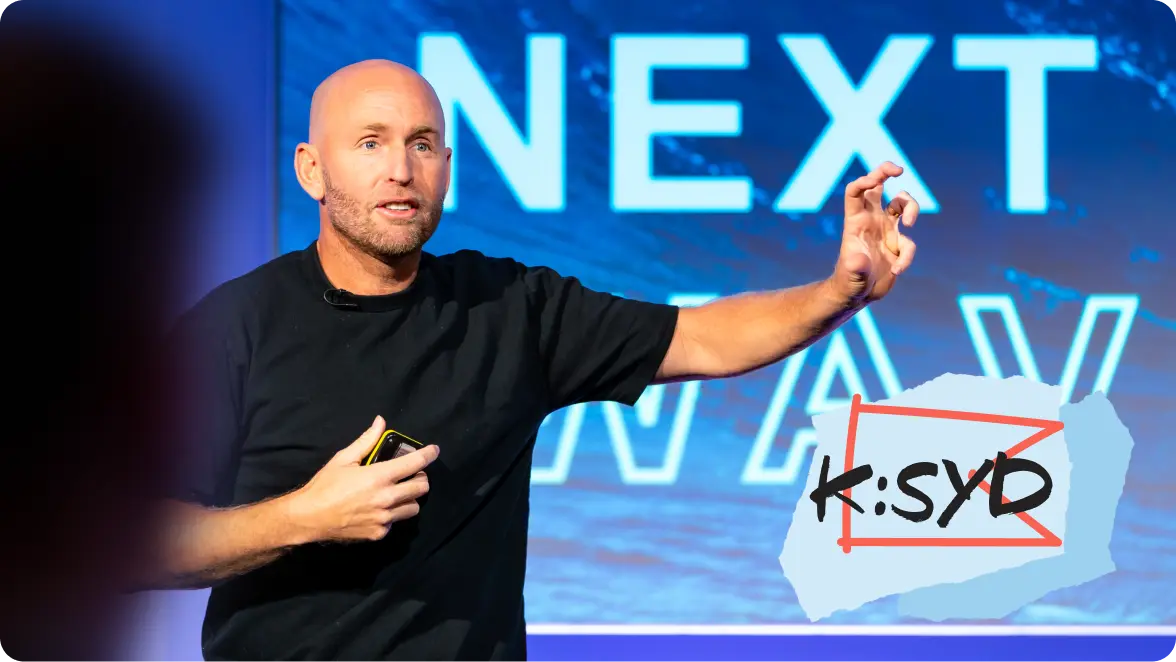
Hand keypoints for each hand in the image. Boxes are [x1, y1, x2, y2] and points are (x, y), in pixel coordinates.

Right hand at [286, 416, 439, 541]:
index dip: (429, 455)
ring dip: (409, 498)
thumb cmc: (325, 485)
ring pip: (413, 508)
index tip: (434, 451)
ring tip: (397, 493)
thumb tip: (381, 421)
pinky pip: (395, 522)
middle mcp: (386, 498)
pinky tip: (379, 509)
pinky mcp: (379, 533)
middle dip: (421, 478)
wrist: (309, 518)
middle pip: (422, 488)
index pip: (415, 463)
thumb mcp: (344, 458)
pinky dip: (392, 514)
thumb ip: (366, 441)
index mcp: (379, 476)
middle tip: (411, 474)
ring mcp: (384, 518)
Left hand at [831, 161, 919, 303]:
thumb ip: (854, 267)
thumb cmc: (848, 283)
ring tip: (909, 224)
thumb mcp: (849, 276)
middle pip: (879, 186)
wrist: (857, 295)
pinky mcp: (897, 244)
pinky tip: (897, 270)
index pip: (856, 192)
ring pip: (903, 204)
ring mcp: (885, 230)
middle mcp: (871, 220)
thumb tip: (858, 259)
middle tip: (899, 169)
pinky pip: (910, 242)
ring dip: (912, 208)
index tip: (877, 179)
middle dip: (886, 171)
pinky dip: (908, 256)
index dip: (865, 180)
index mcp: (855, 221)